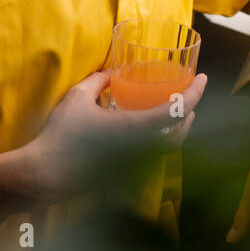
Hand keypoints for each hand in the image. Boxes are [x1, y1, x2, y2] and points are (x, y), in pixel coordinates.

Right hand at [26, 70, 207, 204]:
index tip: (203, 78)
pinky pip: (152, 156)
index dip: (195, 93)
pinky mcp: (123, 174)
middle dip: (190, 115)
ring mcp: (133, 165)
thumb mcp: (78, 98)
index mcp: (134, 129)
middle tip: (190, 97)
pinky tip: (148, 131)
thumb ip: (97, 81)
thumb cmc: (61, 136)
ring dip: (177, 130)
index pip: (177, 112)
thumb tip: (110, 74)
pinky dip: (159, 141)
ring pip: (168, 149)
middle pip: (180, 135)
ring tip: (176, 112)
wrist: (45, 176)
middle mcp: (140, 150)